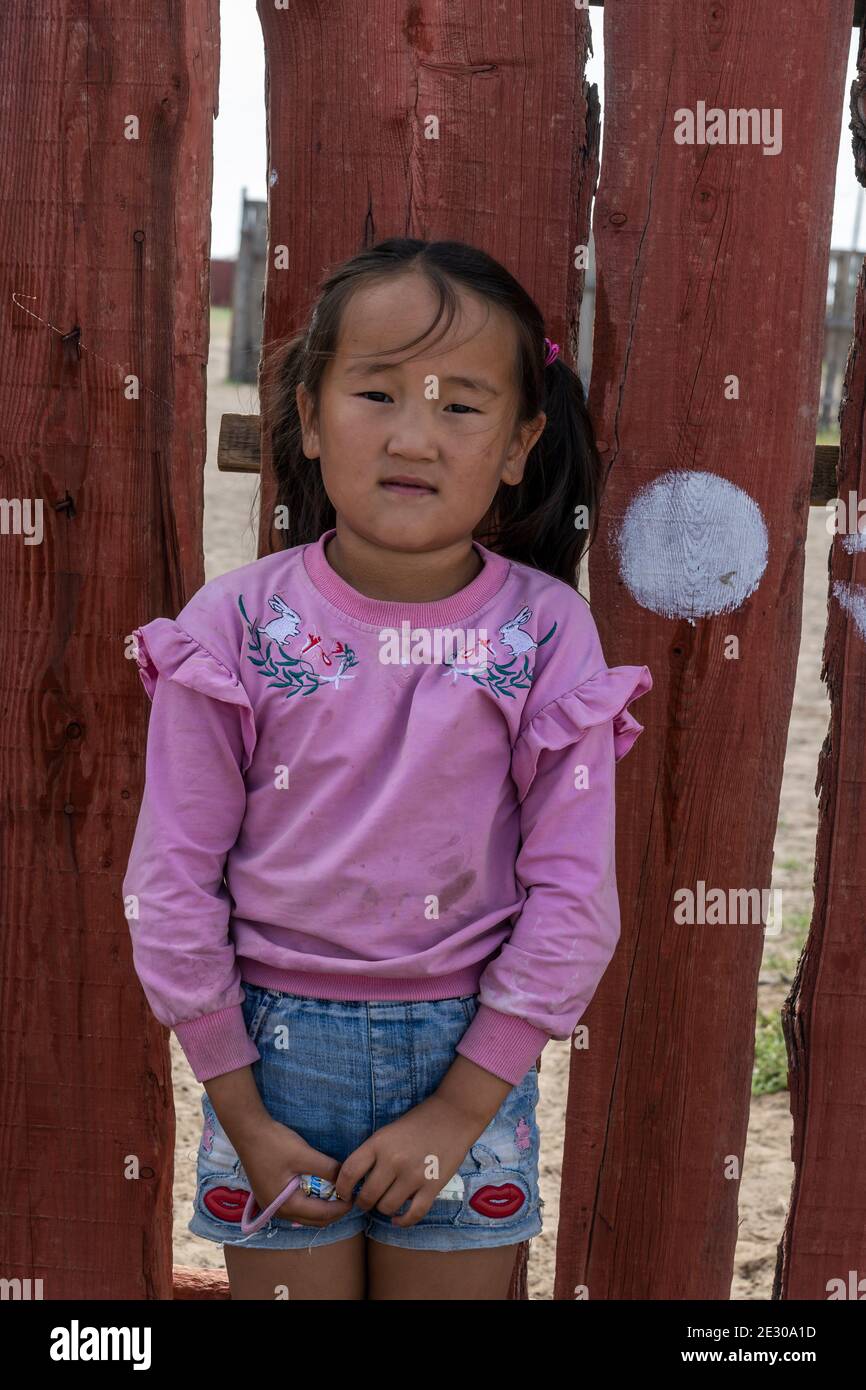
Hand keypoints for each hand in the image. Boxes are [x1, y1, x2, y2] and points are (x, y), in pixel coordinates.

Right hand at [233, 1117, 355, 1228]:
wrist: (248, 1131)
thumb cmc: (274, 1143)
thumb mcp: (304, 1155)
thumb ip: (327, 1169)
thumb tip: (346, 1179)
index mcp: (287, 1205)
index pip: (322, 1214)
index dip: (341, 1207)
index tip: (357, 1197)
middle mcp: (278, 1211)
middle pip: (314, 1219)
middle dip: (334, 1211)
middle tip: (351, 1198)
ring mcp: (273, 1204)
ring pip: (305, 1214)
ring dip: (323, 1208)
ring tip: (339, 1194)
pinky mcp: (271, 1194)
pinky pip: (297, 1206)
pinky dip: (311, 1202)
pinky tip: (320, 1190)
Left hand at [333, 1094, 483, 1228]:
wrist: (452, 1115)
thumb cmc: (417, 1122)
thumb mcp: (387, 1132)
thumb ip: (372, 1154)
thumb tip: (356, 1182)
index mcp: (379, 1143)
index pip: (349, 1172)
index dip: (342, 1188)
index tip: (344, 1193)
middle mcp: (394, 1160)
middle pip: (367, 1196)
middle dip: (363, 1203)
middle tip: (366, 1201)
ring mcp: (414, 1175)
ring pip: (387, 1207)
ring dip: (383, 1208)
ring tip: (386, 1201)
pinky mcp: (432, 1187)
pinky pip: (412, 1215)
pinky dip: (402, 1221)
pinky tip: (398, 1218)